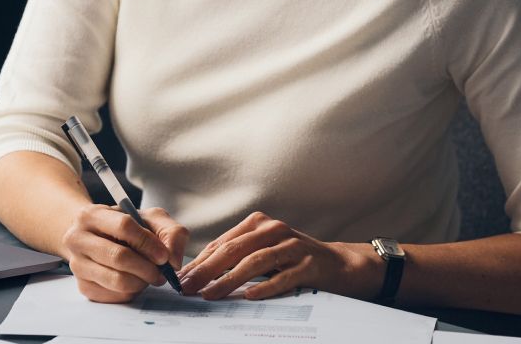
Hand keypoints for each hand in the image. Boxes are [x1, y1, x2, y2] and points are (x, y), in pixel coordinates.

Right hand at [60, 204, 188, 302]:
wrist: (95, 237)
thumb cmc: (124, 226)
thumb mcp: (149, 218)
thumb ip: (170, 232)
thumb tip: (173, 261)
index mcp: (91, 215)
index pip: (124, 227)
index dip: (148, 243)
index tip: (164, 256)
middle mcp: (77, 239)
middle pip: (119, 257)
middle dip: (147, 268)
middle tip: (161, 273)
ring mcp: (77, 265)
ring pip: (117, 280)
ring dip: (141, 282)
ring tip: (149, 276)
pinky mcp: (83, 287)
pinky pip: (114, 296)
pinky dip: (131, 292)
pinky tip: (134, 280)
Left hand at [178, 211, 381, 300]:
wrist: (339, 264)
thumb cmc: (293, 259)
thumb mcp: (264, 251)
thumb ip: (237, 257)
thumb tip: (200, 274)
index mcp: (258, 224)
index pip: (223, 244)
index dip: (200, 262)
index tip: (181, 279)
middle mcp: (274, 229)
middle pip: (234, 250)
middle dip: (207, 270)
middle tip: (188, 287)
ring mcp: (293, 245)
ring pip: (255, 261)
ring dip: (230, 279)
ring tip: (211, 293)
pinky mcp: (310, 264)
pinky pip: (284, 276)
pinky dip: (266, 286)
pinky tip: (250, 296)